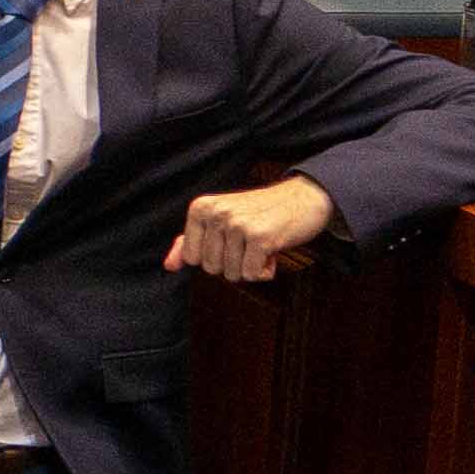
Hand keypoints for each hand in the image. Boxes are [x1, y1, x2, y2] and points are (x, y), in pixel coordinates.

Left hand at [167, 174, 334, 281]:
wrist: (305, 198)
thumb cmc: (261, 212)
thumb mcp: (221, 220)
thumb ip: (191, 241)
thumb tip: (169, 266)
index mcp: (201, 208)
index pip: (192, 258)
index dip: (215, 256)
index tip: (232, 238)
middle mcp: (216, 214)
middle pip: (212, 269)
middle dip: (234, 262)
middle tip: (251, 239)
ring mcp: (237, 224)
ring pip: (232, 274)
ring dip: (252, 266)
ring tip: (263, 242)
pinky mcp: (260, 238)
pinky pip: (252, 275)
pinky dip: (265, 270)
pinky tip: (274, 249)